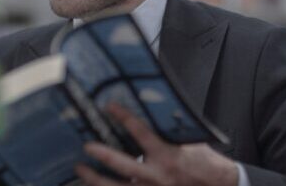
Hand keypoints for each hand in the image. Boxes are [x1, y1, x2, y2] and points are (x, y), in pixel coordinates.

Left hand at [76, 104, 237, 185]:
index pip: (141, 132)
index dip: (124, 117)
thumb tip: (151, 113)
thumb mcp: (190, 142)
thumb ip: (169, 132)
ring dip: (95, 179)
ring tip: (80, 169)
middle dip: (101, 155)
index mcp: (169, 155)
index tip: (109, 106)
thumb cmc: (204, 163)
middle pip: (122, 165)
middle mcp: (158, 176)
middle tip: (86, 146)